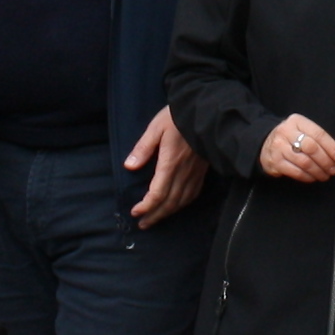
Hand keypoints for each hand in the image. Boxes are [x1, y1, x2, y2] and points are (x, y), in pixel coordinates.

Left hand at [126, 106, 207, 225]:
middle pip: (170, 202)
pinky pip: (193, 194)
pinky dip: (183, 204)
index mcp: (171, 163)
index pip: (158, 193)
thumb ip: (142, 148)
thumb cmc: (177, 117)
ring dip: (168, 213)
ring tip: (156, 219)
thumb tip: (129, 167)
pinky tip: (176, 206)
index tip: (135, 212)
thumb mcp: (155, 128)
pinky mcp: (202, 171)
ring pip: (182, 201)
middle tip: (143, 224)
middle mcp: (184, 172)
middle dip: (155, 216)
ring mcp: (195, 173)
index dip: (146, 206)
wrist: (205, 110)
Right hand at [260, 113, 334, 182]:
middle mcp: (286, 132)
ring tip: (325, 175)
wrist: (264, 143)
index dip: (332, 146)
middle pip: (312, 148)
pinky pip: (296, 172)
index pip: (318, 134)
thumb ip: (319, 140)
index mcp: (296, 121)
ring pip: (304, 161)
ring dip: (318, 171)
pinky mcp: (274, 162)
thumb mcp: (302, 131)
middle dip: (326, 161)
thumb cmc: (290, 138)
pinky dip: (307, 177)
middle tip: (333, 169)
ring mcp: (278, 147)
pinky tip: (313, 177)